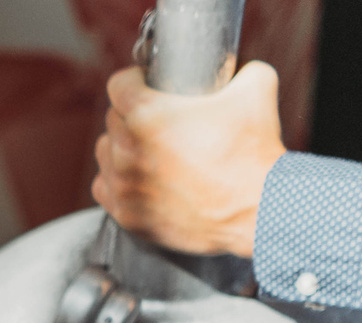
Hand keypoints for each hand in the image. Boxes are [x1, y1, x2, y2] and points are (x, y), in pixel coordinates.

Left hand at [92, 62, 286, 257]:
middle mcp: (127, 150)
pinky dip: (117, 181)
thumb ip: (238, 68)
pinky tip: (136, 176)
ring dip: (120, 147)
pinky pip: (104, 189)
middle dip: (132, 114)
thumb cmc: (254, 152)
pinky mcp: (128, 216)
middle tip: (158, 117)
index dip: (135, 79)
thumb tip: (235, 68)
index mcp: (146, 114)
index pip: (119, 85)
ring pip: (106, 153)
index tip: (147, 83)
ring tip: (145, 147)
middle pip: (113, 119)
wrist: (257, 211)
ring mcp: (125, 186)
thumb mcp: (256, 86)